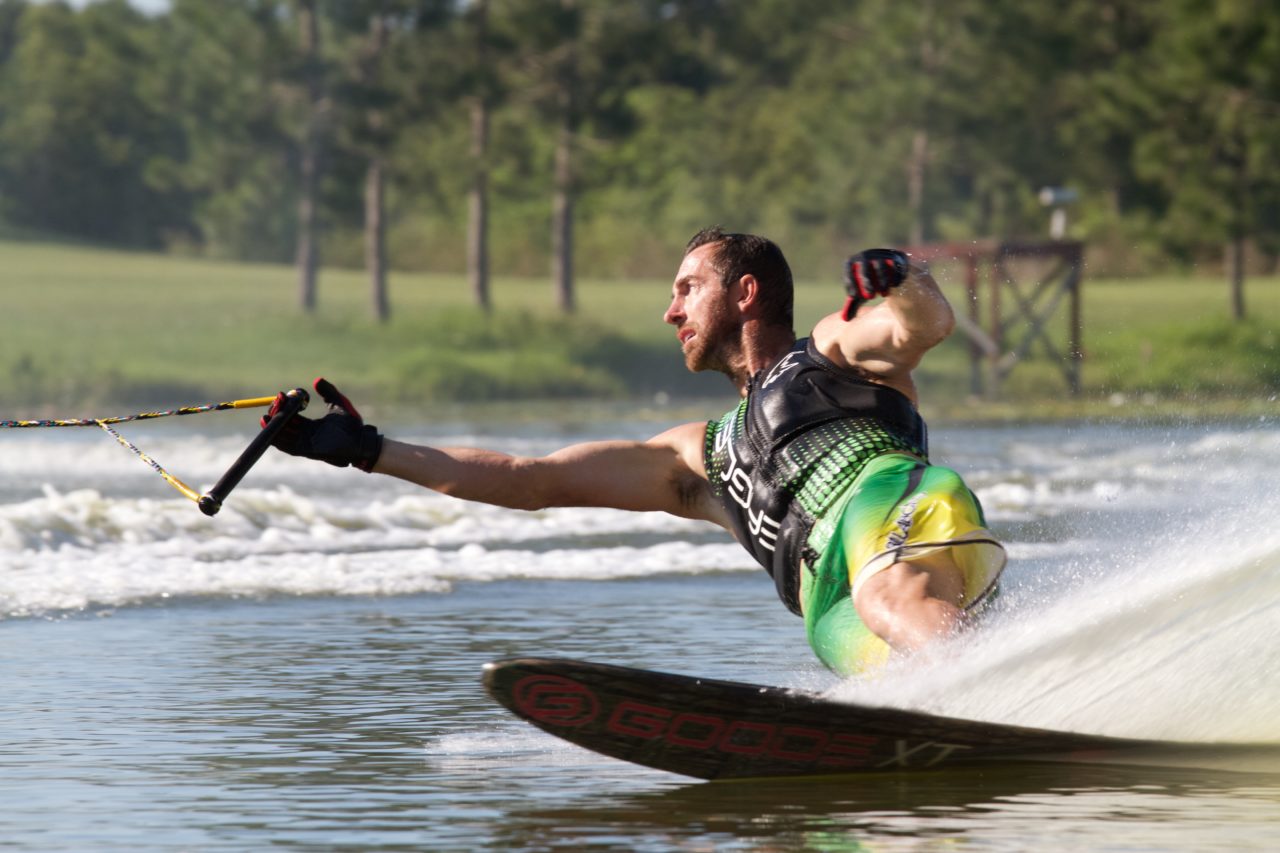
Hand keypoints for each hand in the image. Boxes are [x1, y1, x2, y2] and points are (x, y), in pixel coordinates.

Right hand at [263, 378, 382, 471]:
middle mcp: (306, 435)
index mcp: (312, 426)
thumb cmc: (352, 424)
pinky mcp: (307, 451)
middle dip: (276, 416)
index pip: (292, 417)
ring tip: (265, 417)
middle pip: (284, 426)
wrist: (361, 439)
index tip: (281, 395)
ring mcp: (306, 443)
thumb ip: (328, 392)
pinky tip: (272, 430)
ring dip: (273, 428)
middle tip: (273, 405)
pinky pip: (288, 446)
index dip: (285, 407)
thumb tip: (317, 380)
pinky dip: (278, 440)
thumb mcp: (338, 404)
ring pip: (283, 436)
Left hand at [841, 248, 909, 319]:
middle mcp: (870, 254)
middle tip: (869, 297)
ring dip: (882, 281)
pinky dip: (895, 278)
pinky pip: (897, 266)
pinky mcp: (900, 258)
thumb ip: (852, 306)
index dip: (849, 280)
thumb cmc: (873, 286)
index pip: (849, 266)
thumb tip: (844, 319)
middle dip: (866, 281)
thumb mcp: (862, 295)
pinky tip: (894, 287)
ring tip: (883, 294)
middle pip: (865, 264)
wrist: (892, 276)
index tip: (853, 296)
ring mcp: (884, 254)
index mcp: (856, 260)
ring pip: (882, 266)